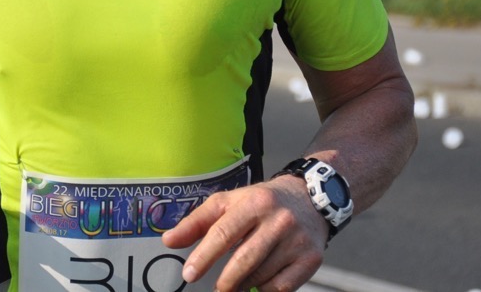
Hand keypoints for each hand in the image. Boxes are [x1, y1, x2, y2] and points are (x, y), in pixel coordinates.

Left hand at [161, 176, 326, 291]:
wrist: (310, 198)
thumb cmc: (263, 202)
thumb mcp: (230, 202)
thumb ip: (198, 221)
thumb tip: (169, 240)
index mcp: (255, 202)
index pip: (224, 233)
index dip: (204, 256)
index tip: (189, 274)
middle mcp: (279, 220)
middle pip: (244, 259)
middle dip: (225, 280)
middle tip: (215, 288)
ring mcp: (297, 241)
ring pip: (261, 276)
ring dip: (243, 285)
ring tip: (234, 283)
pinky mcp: (311, 259)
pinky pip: (281, 287)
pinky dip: (265, 289)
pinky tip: (257, 283)